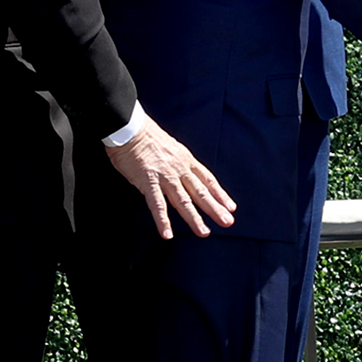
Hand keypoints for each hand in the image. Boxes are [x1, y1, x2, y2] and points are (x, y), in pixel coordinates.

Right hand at [104, 117, 236, 239]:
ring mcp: (165, 176)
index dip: (220, 194)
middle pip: (201, 192)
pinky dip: (162, 220)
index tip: (231, 206)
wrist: (130, 128)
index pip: (208, 180)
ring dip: (194, 218)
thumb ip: (179, 162)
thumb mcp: (172, 147)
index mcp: (186, 160)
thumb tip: (185, 173)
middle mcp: (179, 169)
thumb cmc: (147, 135)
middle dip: (215, 209)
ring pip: (183, 201)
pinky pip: (157, 204)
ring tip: (204, 232)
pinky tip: (167, 234)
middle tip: (228, 222)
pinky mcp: (148, 182)